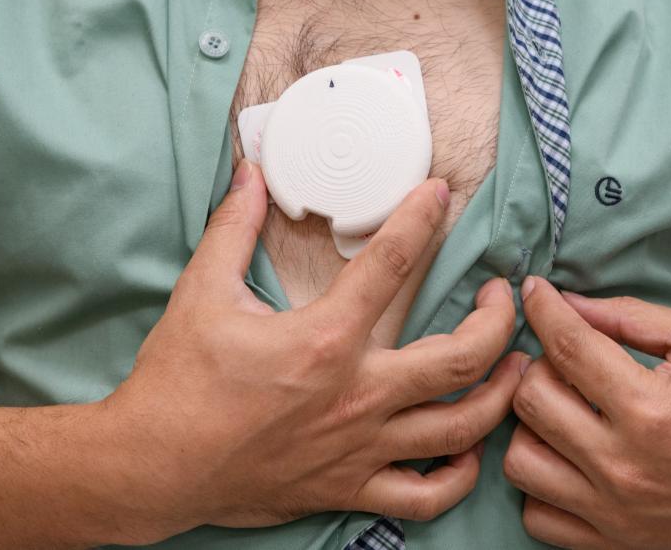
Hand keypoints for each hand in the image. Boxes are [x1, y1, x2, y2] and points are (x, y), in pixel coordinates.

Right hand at [102, 159, 527, 541]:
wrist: (153, 466)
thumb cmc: (178, 382)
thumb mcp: (203, 291)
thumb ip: (234, 228)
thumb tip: (250, 175)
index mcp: (325, 340)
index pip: (392, 264)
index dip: (422, 220)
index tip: (440, 196)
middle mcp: (356, 395)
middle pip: (461, 358)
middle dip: (499, 321)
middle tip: (503, 296)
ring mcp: (360, 448)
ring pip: (462, 429)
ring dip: (501, 395)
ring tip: (517, 367)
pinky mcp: (350, 488)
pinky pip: (427, 496)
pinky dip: (460, 476)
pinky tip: (468, 450)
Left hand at [504, 276, 670, 548]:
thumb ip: (629, 316)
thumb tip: (567, 302)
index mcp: (652, 410)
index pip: (567, 346)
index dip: (542, 308)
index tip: (534, 292)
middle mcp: (626, 468)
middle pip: (531, 400)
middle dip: (537, 364)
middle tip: (559, 355)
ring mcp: (617, 514)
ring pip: (521, 460)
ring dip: (531, 426)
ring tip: (562, 407)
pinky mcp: (616, 545)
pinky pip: (538, 515)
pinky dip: (542, 483)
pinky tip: (568, 455)